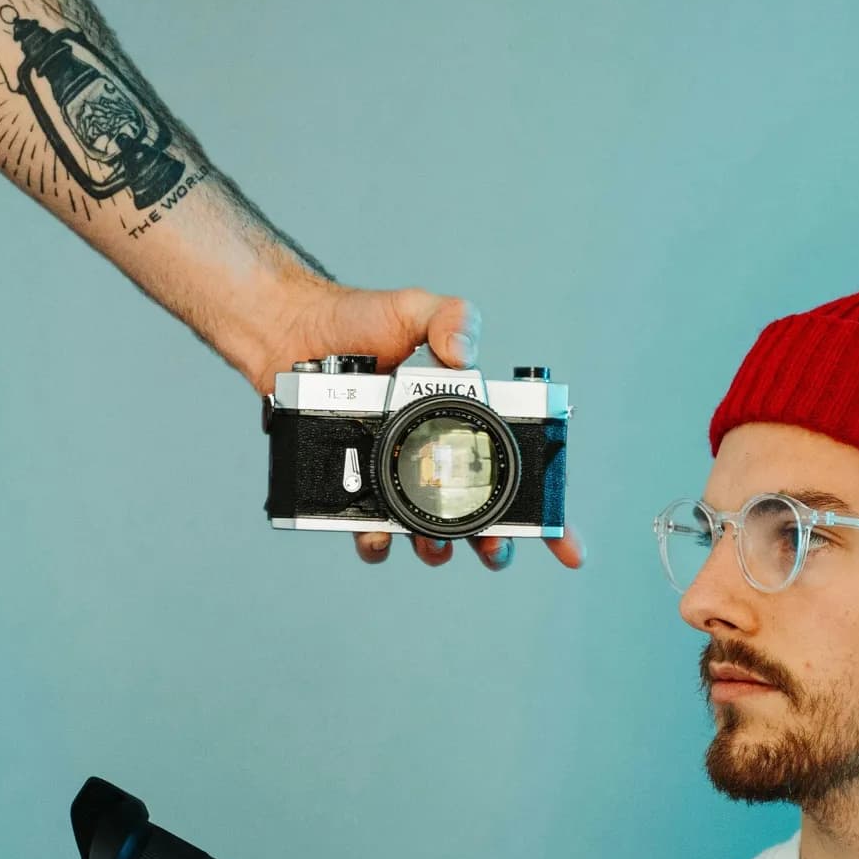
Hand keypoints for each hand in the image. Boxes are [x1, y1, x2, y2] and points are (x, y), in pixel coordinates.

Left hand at [253, 277, 586, 575]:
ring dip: (438, 550)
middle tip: (493, 550)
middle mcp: (435, 459)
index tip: (567, 547)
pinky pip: (369, 528)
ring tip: (435, 545)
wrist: (292, 332)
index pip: (519, 477)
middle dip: (494, 547)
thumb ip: (453, 319)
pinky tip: (375, 535)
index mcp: (465, 425)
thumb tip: (466, 356)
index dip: (548, 518)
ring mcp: (396, 478)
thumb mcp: (416, 308)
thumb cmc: (358, 320)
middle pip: (481, 521)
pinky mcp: (354, 488)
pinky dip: (375, 542)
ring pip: (430, 535)